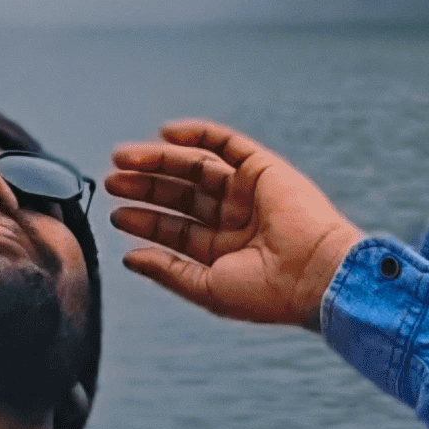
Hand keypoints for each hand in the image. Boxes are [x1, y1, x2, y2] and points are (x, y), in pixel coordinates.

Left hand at [105, 120, 361, 328]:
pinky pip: (226, 144)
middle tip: (112, 181)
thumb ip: (168, 271)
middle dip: (147, 187)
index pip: (178, 230)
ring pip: (196, 167)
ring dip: (160, 159)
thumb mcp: (206, 287)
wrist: (316, 274)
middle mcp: (237, 218)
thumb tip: (130, 259)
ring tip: (123, 159)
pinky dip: (196, 135)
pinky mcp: (263, 168)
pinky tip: (165, 135)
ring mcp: (249, 191)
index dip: (146, 221)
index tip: (116, 215)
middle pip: (182, 195)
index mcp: (227, 250)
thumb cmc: (267, 293)